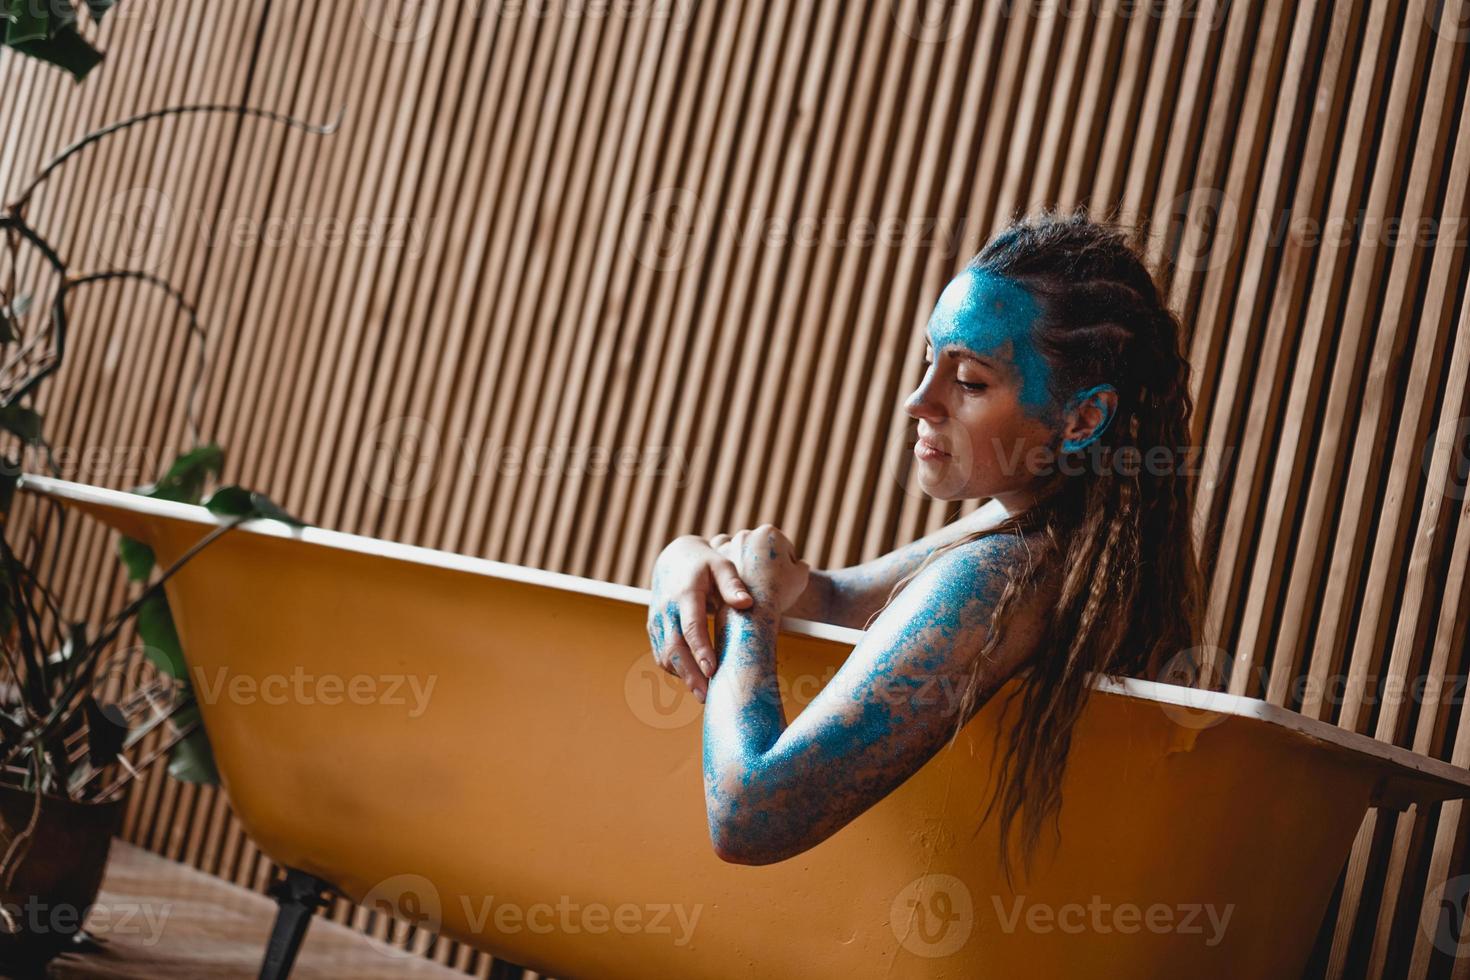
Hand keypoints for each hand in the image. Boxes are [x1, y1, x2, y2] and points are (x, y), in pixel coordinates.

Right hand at [647, 535, 753, 700]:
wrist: (673, 560)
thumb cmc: (704, 565)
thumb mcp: (721, 565)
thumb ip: (733, 584)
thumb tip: (746, 603)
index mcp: (684, 593)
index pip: (690, 626)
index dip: (700, 650)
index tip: (712, 670)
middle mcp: (666, 610)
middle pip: (673, 648)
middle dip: (689, 674)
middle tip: (707, 696)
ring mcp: (657, 621)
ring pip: (665, 656)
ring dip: (682, 677)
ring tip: (704, 694)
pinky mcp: (654, 630)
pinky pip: (662, 656)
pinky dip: (676, 670)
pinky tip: (694, 681)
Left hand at [716, 524, 809, 614]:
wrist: (751, 611)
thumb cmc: (778, 593)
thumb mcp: (800, 577)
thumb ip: (801, 566)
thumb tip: (798, 564)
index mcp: (769, 533)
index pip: (784, 548)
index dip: (787, 564)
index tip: (784, 578)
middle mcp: (746, 534)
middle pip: (761, 549)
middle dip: (764, 562)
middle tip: (768, 582)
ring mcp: (728, 545)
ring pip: (741, 553)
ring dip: (745, 563)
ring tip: (751, 584)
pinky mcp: (713, 560)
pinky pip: (722, 561)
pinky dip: (728, 568)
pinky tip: (735, 582)